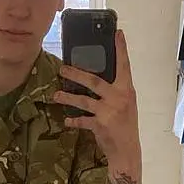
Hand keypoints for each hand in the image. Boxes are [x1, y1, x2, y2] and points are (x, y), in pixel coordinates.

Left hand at [53, 30, 140, 164]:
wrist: (127, 150)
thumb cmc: (125, 126)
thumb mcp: (125, 105)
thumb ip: (115, 92)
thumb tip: (96, 80)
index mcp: (127, 90)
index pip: (124, 66)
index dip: (121, 50)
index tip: (117, 33)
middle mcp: (119, 98)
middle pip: (94, 81)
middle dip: (76, 75)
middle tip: (62, 69)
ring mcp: (109, 111)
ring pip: (83, 100)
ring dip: (68, 98)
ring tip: (56, 96)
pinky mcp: (100, 124)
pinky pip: (82, 120)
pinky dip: (73, 121)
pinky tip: (66, 120)